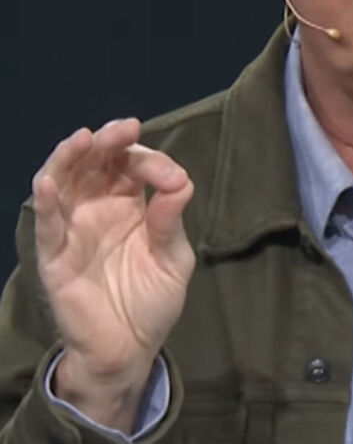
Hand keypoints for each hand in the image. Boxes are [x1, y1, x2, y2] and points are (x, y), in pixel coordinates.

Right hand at [32, 118, 194, 426]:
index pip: (134, 165)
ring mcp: (74, 228)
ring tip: (84, 139)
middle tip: (124, 129)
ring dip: (70, 157)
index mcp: (130, 201)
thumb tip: (180, 181)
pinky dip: (46, 202)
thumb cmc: (153, 299)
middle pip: (96, 161)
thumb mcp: (173, 258)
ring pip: (64, 181)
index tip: (172, 180)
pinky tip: (50, 182)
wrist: (130, 349)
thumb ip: (171, 221)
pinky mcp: (55, 255)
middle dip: (109, 141)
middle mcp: (99, 206)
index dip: (152, 163)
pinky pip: (47, 225)